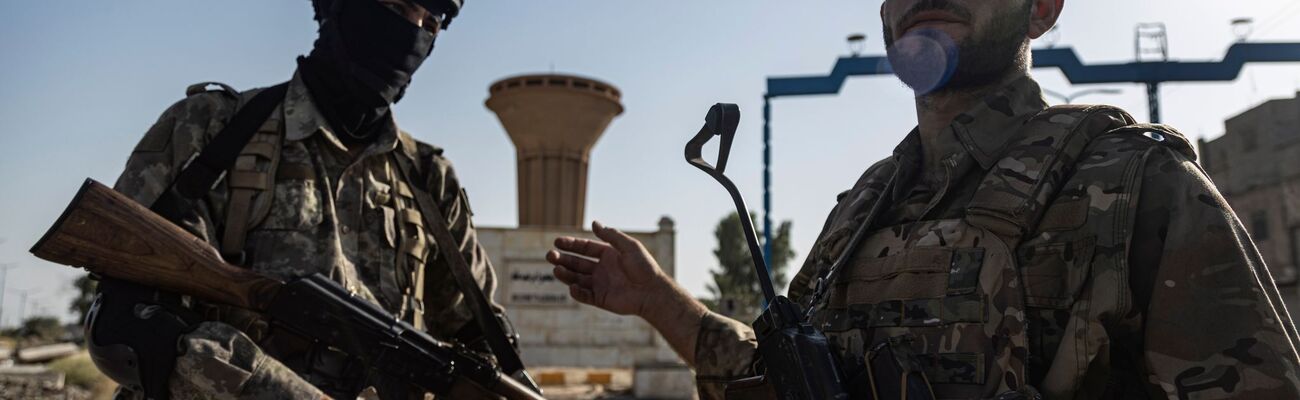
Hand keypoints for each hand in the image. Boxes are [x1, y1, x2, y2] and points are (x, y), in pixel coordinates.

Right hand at [546, 221, 669, 317]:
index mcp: (607, 255)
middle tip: (550, 255)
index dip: (571, 245)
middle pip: (576, 263)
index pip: (584, 248)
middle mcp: (601, 269)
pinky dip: (577, 292)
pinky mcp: (601, 299)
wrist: (652, 291)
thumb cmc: (644, 267)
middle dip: (563, 259)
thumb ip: (611, 236)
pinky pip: (584, 295)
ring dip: (565, 274)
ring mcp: (600, 284)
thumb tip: (594, 223)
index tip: (557, 242)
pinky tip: (573, 286)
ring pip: (577, 279)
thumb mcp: (628, 246)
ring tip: (556, 269)